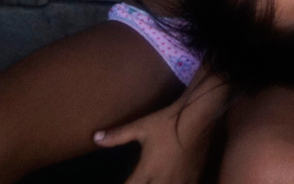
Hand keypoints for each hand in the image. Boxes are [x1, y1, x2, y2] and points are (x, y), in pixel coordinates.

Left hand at [93, 97, 210, 183]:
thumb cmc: (167, 122)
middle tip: (140, 181)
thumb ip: (117, 135)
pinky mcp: (193, 179)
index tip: (124, 183)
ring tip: (155, 182)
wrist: (198, 116)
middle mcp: (162, 181)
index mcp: (146, 171)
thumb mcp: (141, 127)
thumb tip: (95, 138)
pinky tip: (173, 183)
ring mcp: (180, 183)